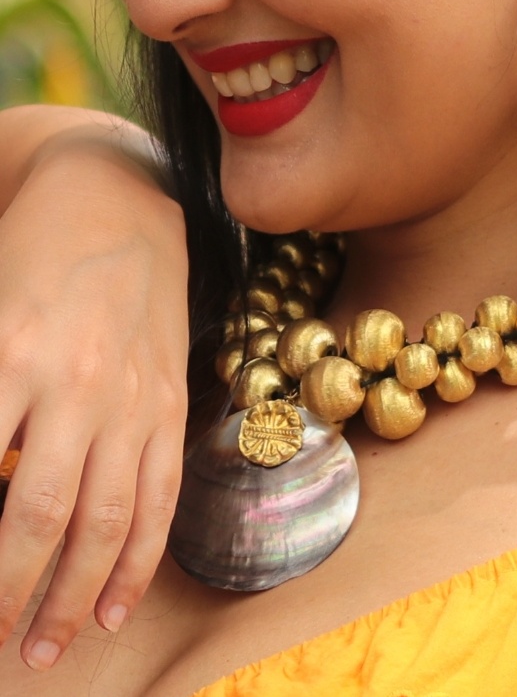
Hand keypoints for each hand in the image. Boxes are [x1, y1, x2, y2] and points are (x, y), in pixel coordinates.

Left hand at [0, 132, 187, 669]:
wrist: (117, 198)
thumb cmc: (28, 253)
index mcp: (12, 355)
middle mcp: (77, 384)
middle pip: (38, 519)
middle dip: (6, 595)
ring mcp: (133, 396)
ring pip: (105, 522)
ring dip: (72, 600)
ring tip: (44, 650)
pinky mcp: (169, 401)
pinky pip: (159, 497)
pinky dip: (137, 563)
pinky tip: (112, 610)